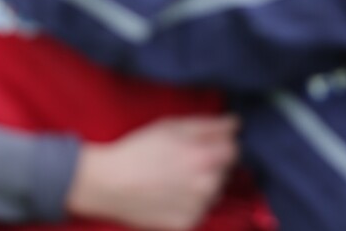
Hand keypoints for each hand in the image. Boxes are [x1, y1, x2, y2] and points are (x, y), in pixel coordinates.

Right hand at [66, 116, 239, 230]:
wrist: (109, 183)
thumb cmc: (140, 149)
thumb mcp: (174, 126)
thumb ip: (211, 125)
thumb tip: (236, 124)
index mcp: (206, 159)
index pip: (234, 150)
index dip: (221, 143)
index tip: (205, 143)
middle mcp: (206, 187)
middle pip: (225, 171)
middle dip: (212, 163)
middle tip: (185, 159)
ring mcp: (197, 209)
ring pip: (214, 191)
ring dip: (204, 183)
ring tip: (175, 177)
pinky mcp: (186, 224)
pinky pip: (200, 209)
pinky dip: (191, 202)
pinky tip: (171, 193)